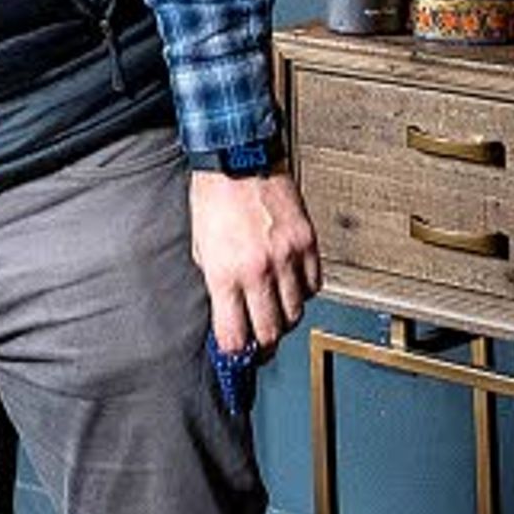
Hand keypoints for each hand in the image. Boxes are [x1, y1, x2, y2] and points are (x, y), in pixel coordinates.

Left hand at [189, 168, 320, 359]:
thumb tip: (226, 311)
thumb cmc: (214, 195)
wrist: (238, 155)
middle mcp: (259, 269)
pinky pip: (313, 285)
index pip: (235, 334)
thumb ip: (216, 281)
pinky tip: (291, 285)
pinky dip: (303, 292)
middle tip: (259, 347)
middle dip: (263, 346)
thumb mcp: (200, 245)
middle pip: (271, 332)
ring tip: (274, 312)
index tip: (236, 358)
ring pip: (296, 313)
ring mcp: (287, 257)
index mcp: (225, 272)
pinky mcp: (307, 243)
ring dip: (285, 319)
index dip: (236, 354)